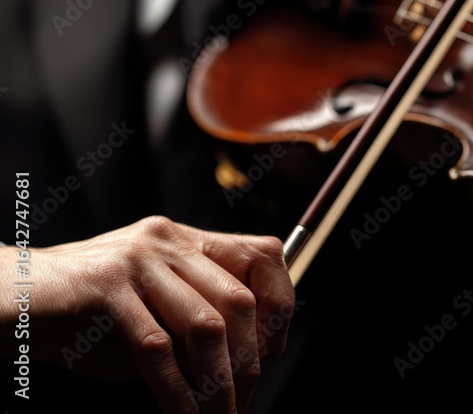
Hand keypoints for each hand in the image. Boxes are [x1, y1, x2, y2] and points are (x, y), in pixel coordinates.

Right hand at [2, 215, 293, 413]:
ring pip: (207, 326)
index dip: (280, 302)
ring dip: (220, 383)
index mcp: (187, 241)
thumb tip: (248, 364)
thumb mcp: (154, 313)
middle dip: (251, 359)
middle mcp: (169, 242)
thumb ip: (198, 328)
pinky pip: (158, 347)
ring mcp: (138, 262)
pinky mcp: (106, 289)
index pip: (261, 255)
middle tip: (246, 399)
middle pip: (240, 299)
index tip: (275, 349)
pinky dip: (176, 391)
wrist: (15, 301)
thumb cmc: (89, 316)